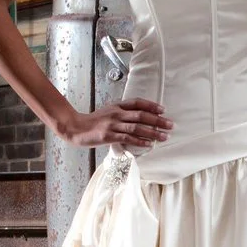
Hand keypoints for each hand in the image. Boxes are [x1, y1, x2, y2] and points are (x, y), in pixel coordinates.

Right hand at [57, 98, 172, 149]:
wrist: (76, 128)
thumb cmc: (94, 121)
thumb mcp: (109, 111)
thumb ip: (122, 113)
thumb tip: (140, 117)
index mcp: (117, 106)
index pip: (137, 102)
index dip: (151, 105)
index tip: (163, 110)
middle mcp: (116, 113)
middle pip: (141, 115)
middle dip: (157, 120)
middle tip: (170, 124)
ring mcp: (113, 125)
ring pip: (137, 127)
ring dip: (152, 132)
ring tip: (164, 136)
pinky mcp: (109, 136)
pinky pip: (128, 138)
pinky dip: (140, 141)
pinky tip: (149, 144)